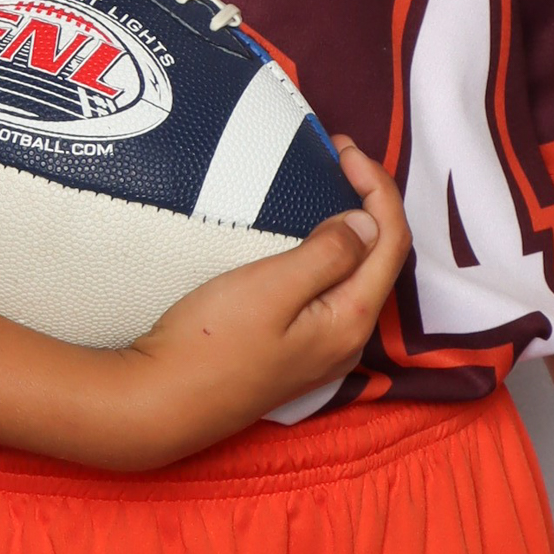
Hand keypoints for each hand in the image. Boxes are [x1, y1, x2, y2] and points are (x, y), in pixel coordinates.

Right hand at [118, 140, 409, 463]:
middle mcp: (348, 340)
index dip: (378, 188)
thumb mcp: (271, 287)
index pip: (391, 241)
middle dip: (369, 202)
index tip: (344, 150)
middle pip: (381, 259)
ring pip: (357, 276)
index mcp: (351, 321)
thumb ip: (328, 254)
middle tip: (338, 158)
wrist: (162, 404)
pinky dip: (329, 253)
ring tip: (325, 186)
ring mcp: (321, 349)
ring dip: (351, 227)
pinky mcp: (294, 351)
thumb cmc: (210, 345)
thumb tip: (366, 222)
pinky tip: (304, 238)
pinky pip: (331, 291)